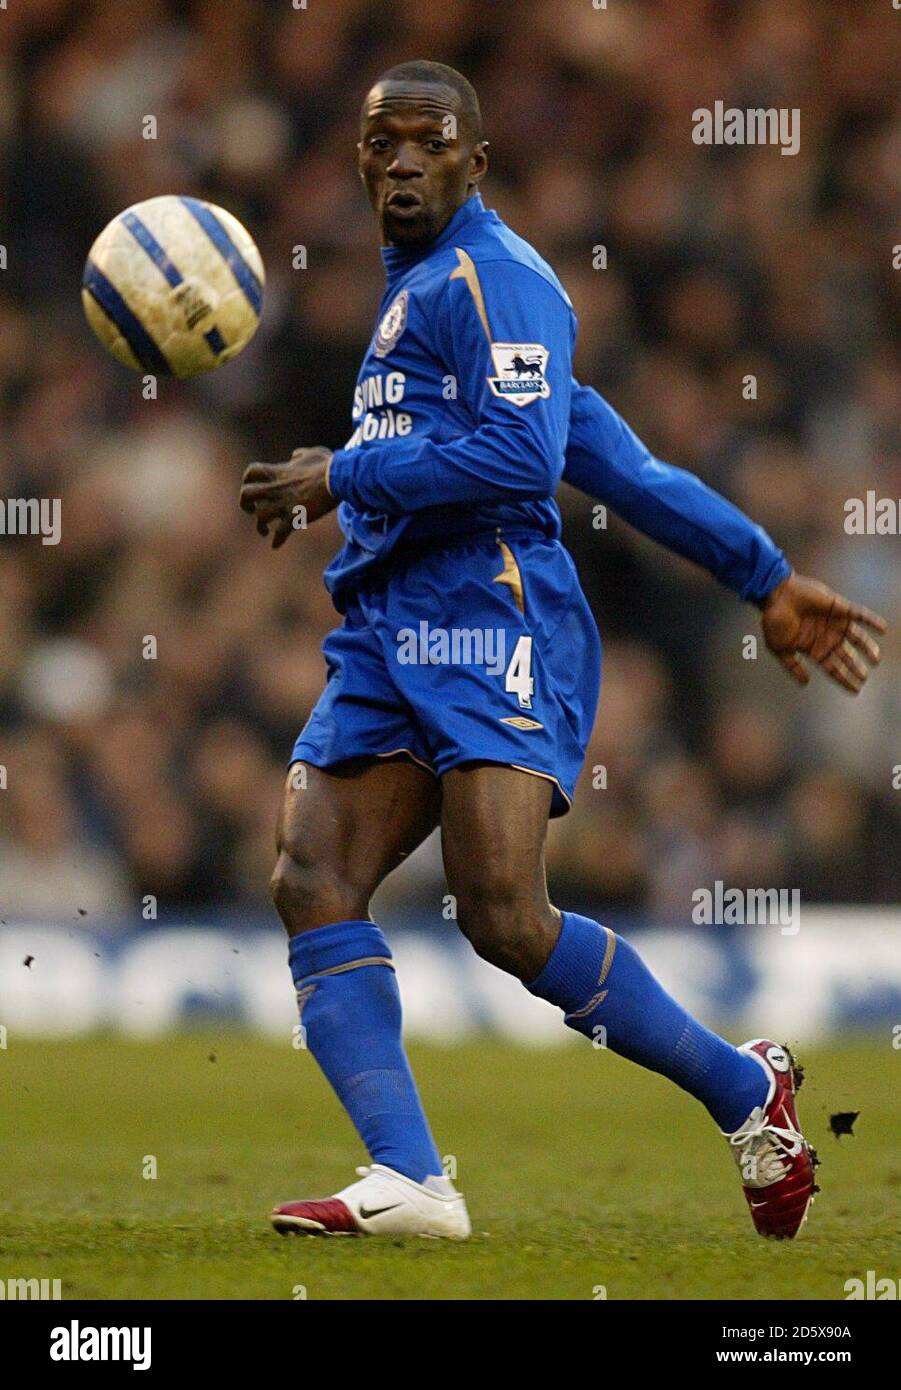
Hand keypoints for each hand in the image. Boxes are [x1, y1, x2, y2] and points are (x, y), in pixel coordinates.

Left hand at [239, 446, 335, 547]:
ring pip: (260, 517)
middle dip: (245, 504)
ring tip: (264, 531)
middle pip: (246, 494)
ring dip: (260, 526)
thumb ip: (299, 455)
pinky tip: (275, 545)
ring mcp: (284, 504)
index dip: (247, 479)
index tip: (251, 485)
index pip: (252, 472)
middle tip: (251, 510)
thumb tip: (294, 456)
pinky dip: (277, 541)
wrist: (337, 480)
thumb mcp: (313, 453)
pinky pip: (280, 533)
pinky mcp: (295, 517)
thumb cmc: (328, 466)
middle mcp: (276, 488)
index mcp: (278, 472)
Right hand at [760, 572, 886, 692]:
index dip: (844, 679)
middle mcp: (827, 637)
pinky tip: (882, 629)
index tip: (856, 691)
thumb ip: (792, 666)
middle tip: (864, 677)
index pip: (833, 668)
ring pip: (857, 639)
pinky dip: (872, 621)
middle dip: (856, 667)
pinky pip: (860, 614)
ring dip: (868, 648)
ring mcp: (835, 623)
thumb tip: (805, 684)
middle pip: (847, 656)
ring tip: (876, 659)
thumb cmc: (774, 622)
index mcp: (814, 649)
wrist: (776, 596)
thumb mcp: (779, 649)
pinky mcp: (840, 608)